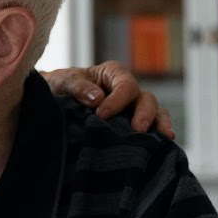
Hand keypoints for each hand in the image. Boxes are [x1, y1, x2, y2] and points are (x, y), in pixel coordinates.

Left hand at [43, 62, 174, 137]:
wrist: (53, 99)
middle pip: (145, 98)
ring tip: (164, 137)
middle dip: (144, 114)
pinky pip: (151, 126)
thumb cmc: (60, 86)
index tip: (101, 115)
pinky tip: (164, 143)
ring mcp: (132, 107)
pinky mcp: (131, 123)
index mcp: (113, 74)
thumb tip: (98, 98)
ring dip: (159, 123)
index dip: (117, 100)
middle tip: (137, 129)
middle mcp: (127, 89)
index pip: (125, 86)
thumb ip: (78, 86)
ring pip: (154, 111)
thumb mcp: (64, 81)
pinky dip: (158, 133)